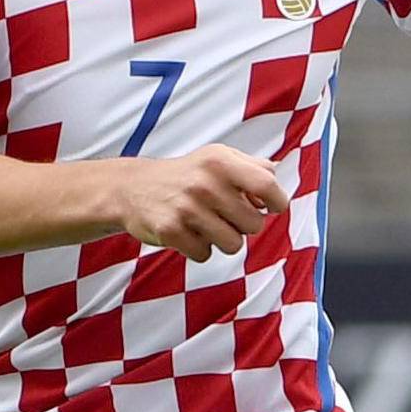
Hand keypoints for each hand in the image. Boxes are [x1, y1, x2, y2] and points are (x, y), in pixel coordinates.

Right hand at [113, 145, 290, 263]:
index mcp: (220, 160)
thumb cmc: (185, 174)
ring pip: (233, 244)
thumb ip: (253, 167)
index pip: (267, 185)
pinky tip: (187, 232)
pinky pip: (205, 254)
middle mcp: (204, 182)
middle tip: (224, 215)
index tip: (271, 208)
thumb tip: (278, 181)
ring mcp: (186, 207)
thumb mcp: (217, 157)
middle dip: (244, 225)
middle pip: (254, 224)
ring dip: (223, 239)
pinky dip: (199, 248)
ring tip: (205, 224)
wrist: (132, 188)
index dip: (277, 202)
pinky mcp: (170, 230)